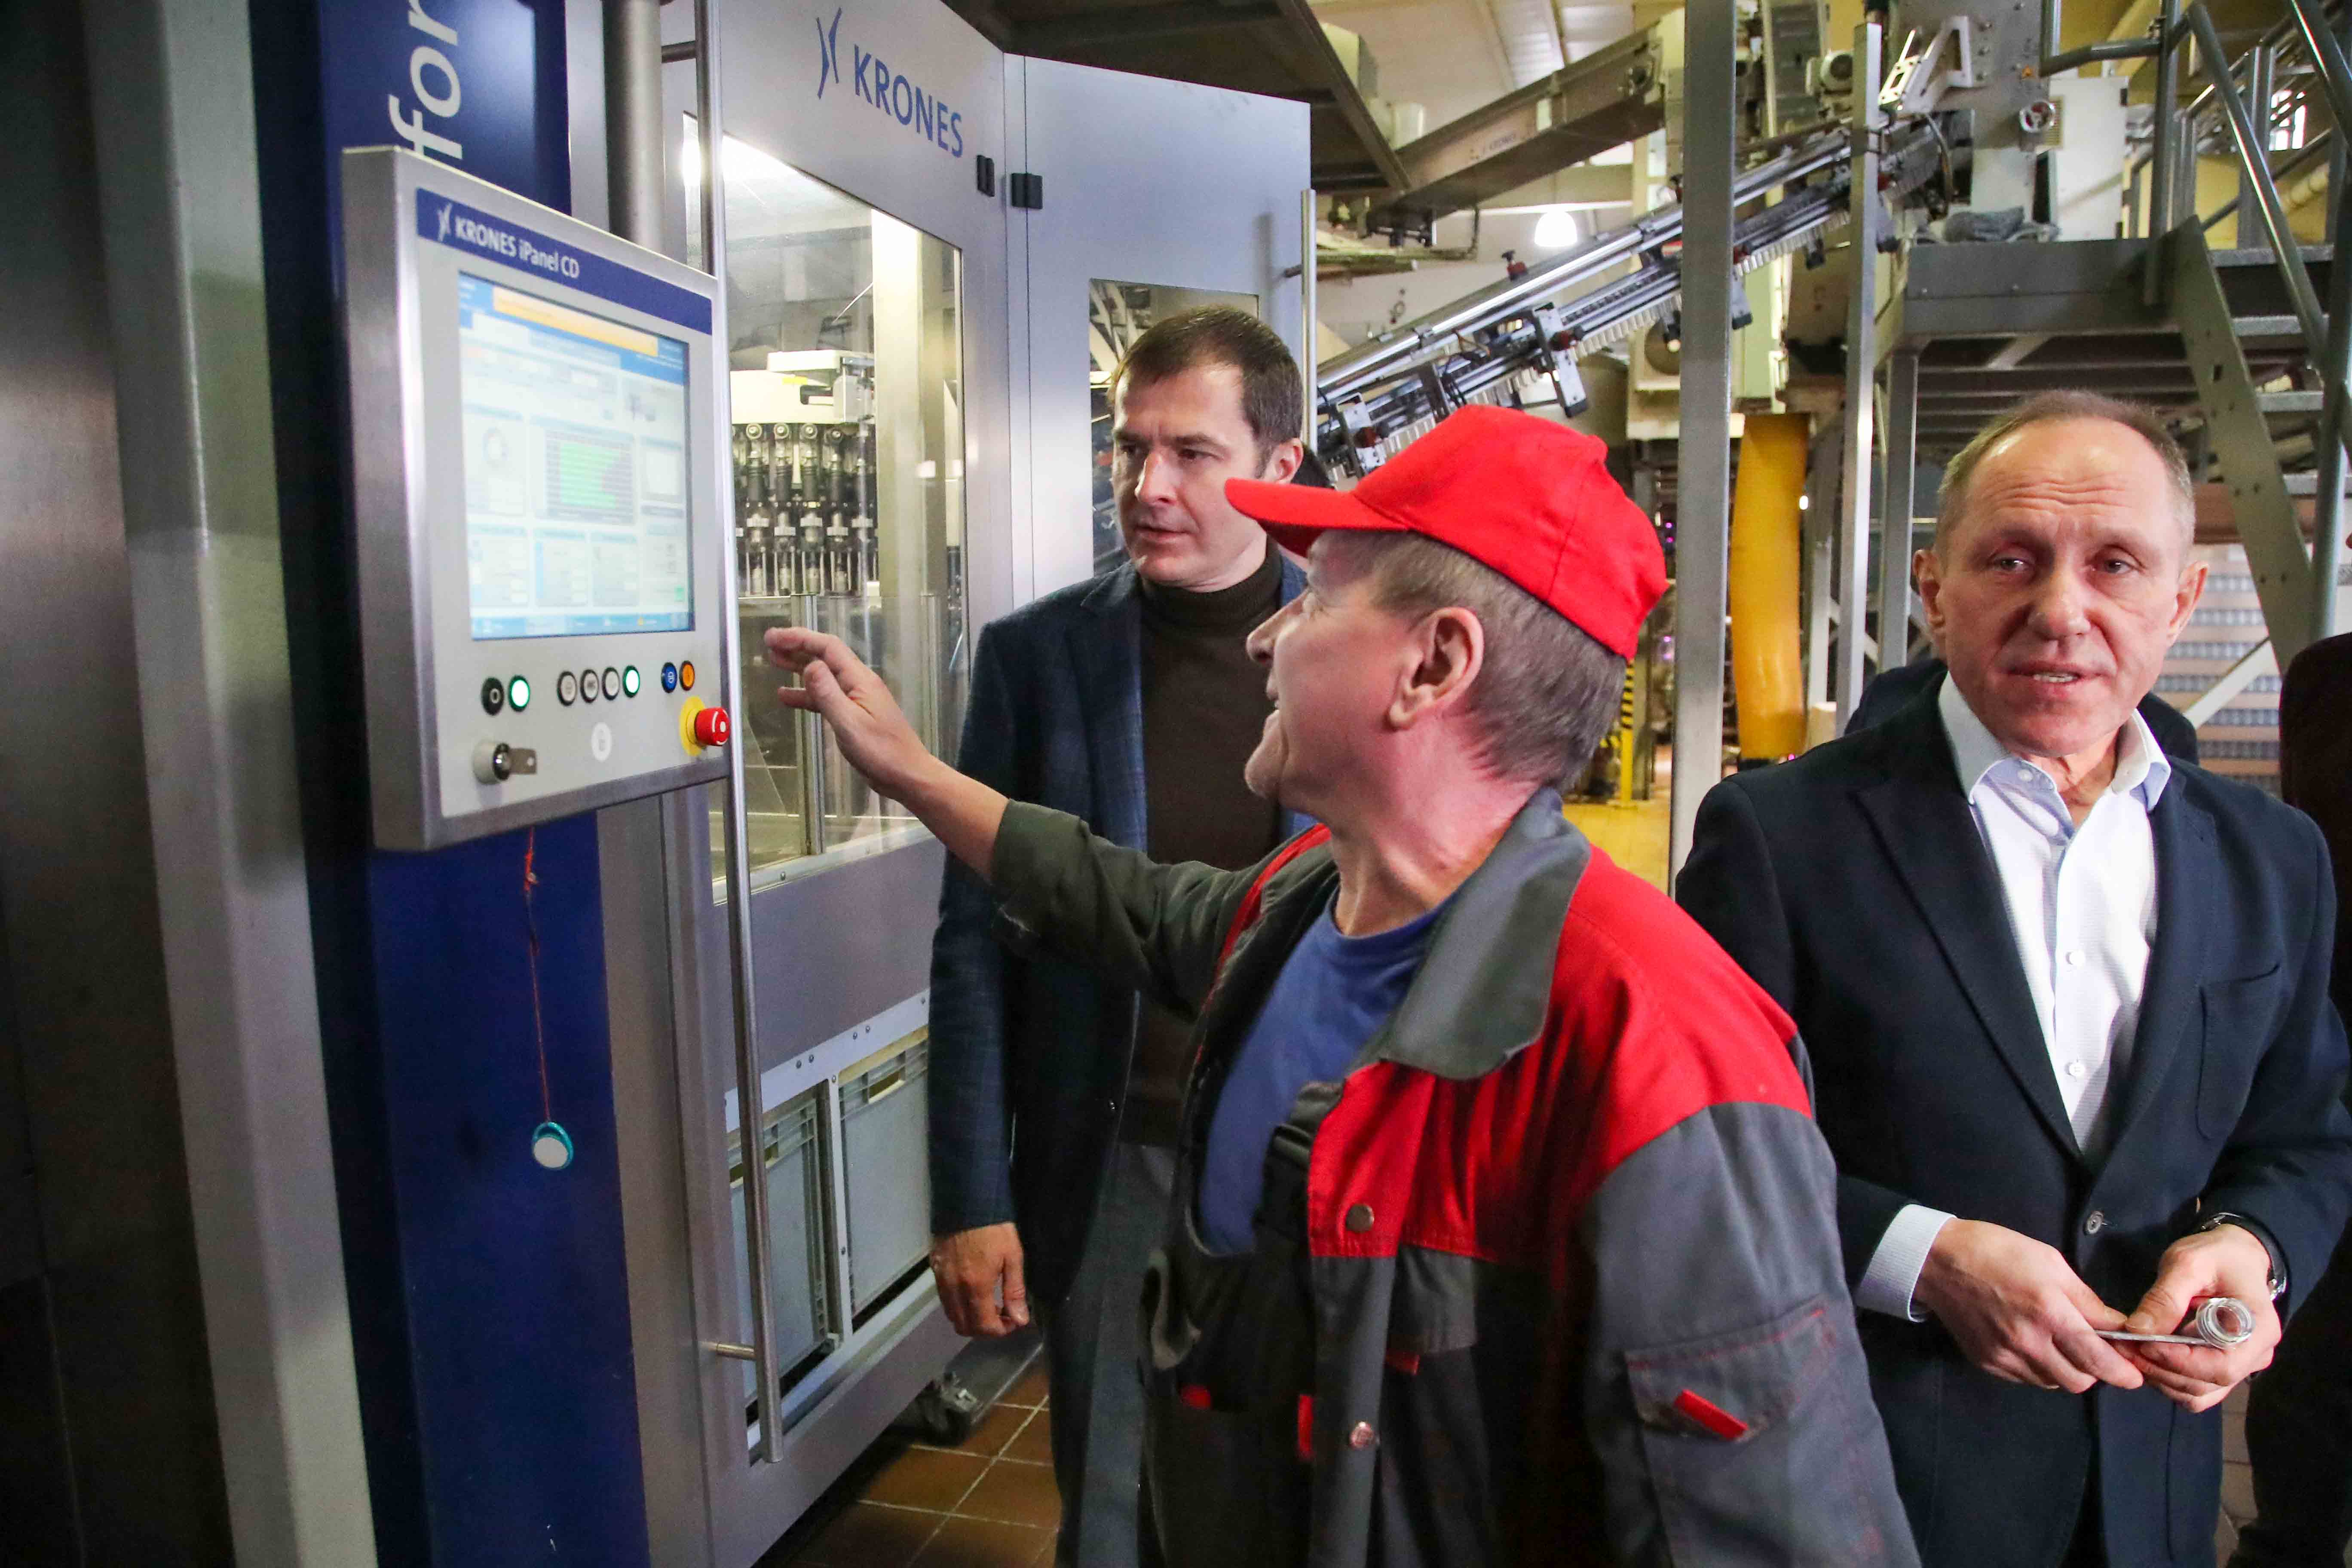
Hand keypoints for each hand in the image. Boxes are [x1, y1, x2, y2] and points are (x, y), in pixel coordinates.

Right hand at [766, 626, 938, 800]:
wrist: (906, 775)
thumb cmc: (881, 751)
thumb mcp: (849, 723)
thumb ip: (828, 694)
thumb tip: (810, 665)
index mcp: (860, 679)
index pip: (827, 647)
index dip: (799, 638)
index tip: (773, 637)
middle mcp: (858, 683)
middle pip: (825, 657)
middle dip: (796, 647)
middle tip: (768, 643)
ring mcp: (857, 699)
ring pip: (823, 676)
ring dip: (798, 668)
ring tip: (773, 661)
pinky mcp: (854, 715)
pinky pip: (826, 698)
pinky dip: (806, 695)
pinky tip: (786, 697)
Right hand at [929, 1223, 1030, 1337]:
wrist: (967, 1200)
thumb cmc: (995, 1228)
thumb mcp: (1013, 1257)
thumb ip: (1015, 1291)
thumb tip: (1020, 1319)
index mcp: (975, 1286)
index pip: (983, 1326)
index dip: (1000, 1331)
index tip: (1013, 1321)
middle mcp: (954, 1288)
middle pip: (964, 1326)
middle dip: (984, 1328)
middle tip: (1002, 1315)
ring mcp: (941, 1279)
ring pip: (952, 1315)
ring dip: (970, 1318)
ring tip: (988, 1304)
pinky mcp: (934, 1270)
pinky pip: (944, 1299)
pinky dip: (958, 1305)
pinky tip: (972, 1291)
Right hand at [1913, 1218, 2142, 1393]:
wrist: (1938, 1261)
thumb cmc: (1998, 1251)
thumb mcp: (2051, 1262)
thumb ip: (2086, 1300)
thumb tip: (2118, 1326)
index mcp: (2049, 1312)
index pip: (2099, 1360)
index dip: (2124, 1372)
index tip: (2134, 1373)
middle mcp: (2029, 1341)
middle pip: (2079, 1381)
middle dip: (2094, 1370)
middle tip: (2093, 1350)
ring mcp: (2005, 1356)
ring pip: (2053, 1382)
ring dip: (2065, 1369)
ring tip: (2058, 1343)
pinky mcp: (1988, 1362)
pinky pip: (2026, 1378)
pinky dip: (2038, 1367)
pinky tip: (2030, 1342)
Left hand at [2113, 1225, 2280, 1412]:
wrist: (2234, 1257)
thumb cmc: (2216, 1256)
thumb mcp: (2188, 1263)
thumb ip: (2165, 1297)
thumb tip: (2138, 1330)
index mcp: (2259, 1329)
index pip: (2221, 1367)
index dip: (2178, 1362)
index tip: (2142, 1343)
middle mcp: (2256, 1356)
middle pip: (2206, 1384)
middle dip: (2160, 1369)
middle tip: (2123, 1345)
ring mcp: (2241, 1366)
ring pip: (2197, 1393)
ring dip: (2159, 1377)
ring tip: (2130, 1349)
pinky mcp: (2221, 1368)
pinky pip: (2194, 1389)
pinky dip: (2167, 1379)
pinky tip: (2147, 1355)